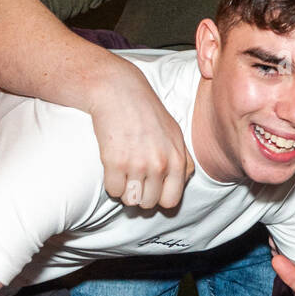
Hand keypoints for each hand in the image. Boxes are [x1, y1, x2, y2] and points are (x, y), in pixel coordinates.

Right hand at [86, 64, 193, 209]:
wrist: (119, 92)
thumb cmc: (147, 112)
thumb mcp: (174, 133)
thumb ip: (182, 160)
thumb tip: (183, 181)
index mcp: (177, 159)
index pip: (171, 201)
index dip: (159, 198)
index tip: (151, 189)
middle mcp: (160, 164)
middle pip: (149, 203)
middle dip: (140, 194)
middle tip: (134, 177)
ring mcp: (138, 164)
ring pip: (130, 200)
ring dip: (125, 190)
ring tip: (124, 172)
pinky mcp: (115, 162)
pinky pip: (113, 190)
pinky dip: (111, 182)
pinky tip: (113, 165)